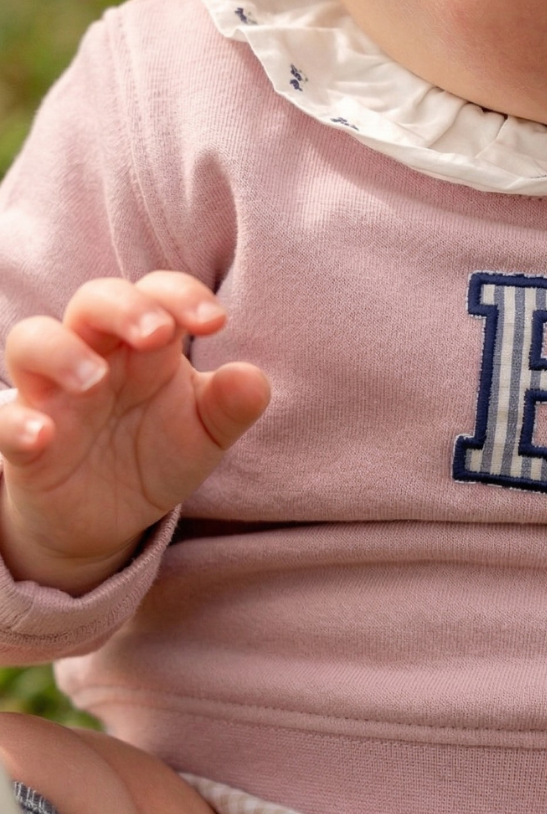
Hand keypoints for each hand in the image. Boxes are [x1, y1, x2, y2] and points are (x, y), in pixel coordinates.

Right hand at [0, 271, 269, 593]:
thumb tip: (255, 379)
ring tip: (95, 380)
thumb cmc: (156, 453)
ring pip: (31, 341)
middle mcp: (94, 356)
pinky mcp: (22, 444)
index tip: (216, 322)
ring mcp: (51, 395)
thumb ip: (229, 407)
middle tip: (157, 335)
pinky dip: (17, 423)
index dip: (182, 296)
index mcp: (145, 347)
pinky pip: (5, 421)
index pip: (157, 295)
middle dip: (124, 307)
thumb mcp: (203, 434)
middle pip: (93, 300)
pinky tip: (42, 435)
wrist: (108, 519)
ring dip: (61, 352)